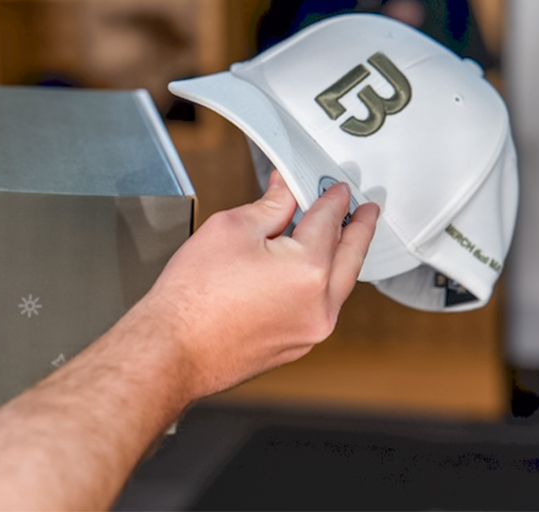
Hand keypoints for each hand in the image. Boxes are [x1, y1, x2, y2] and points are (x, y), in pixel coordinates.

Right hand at [136, 170, 378, 398]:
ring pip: (339, 285)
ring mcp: (311, 331)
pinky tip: (308, 271)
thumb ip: (271, 206)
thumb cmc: (193, 297)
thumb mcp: (233, 228)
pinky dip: (322, 284)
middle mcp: (320, 305)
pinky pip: (321, 307)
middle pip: (350, 256)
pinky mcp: (296, 346)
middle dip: (360, 229)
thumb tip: (286, 192)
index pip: (330, 220)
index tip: (336, 188)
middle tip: (366, 212)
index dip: (333, 197)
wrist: (172, 350)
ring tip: (341, 238)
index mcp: (309, 269)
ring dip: (342, 258)